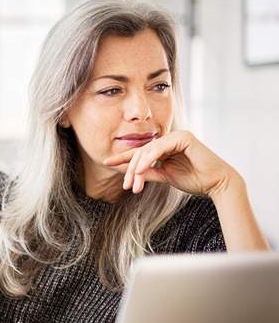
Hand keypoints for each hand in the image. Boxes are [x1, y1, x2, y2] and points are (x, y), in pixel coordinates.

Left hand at [103, 130, 237, 196]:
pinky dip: (148, 159)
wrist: (215, 183)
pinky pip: (159, 148)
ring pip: (148, 150)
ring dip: (137, 168)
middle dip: (130, 169)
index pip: (140, 152)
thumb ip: (148, 172)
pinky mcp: (183, 137)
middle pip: (141, 152)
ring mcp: (177, 136)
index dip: (123, 158)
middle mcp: (170, 139)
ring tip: (131, 184)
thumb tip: (131, 174)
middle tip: (125, 186)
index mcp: (166, 147)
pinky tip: (140, 170)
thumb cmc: (194, 179)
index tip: (106, 162)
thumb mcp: (165, 176)